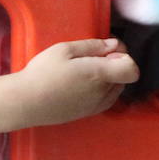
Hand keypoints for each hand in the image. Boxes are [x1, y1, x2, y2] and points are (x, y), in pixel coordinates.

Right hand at [0, 38, 137, 135]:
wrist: (27, 102)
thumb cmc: (44, 71)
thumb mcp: (65, 49)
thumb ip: (93, 46)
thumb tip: (114, 45)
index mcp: (99, 75)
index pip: (132, 69)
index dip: (123, 56)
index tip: (107, 50)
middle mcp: (103, 93)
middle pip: (124, 76)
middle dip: (114, 64)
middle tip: (90, 57)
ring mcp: (97, 106)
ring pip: (116, 88)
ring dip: (108, 78)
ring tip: (83, 71)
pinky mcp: (89, 114)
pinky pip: (106, 99)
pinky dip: (101, 89)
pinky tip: (80, 84)